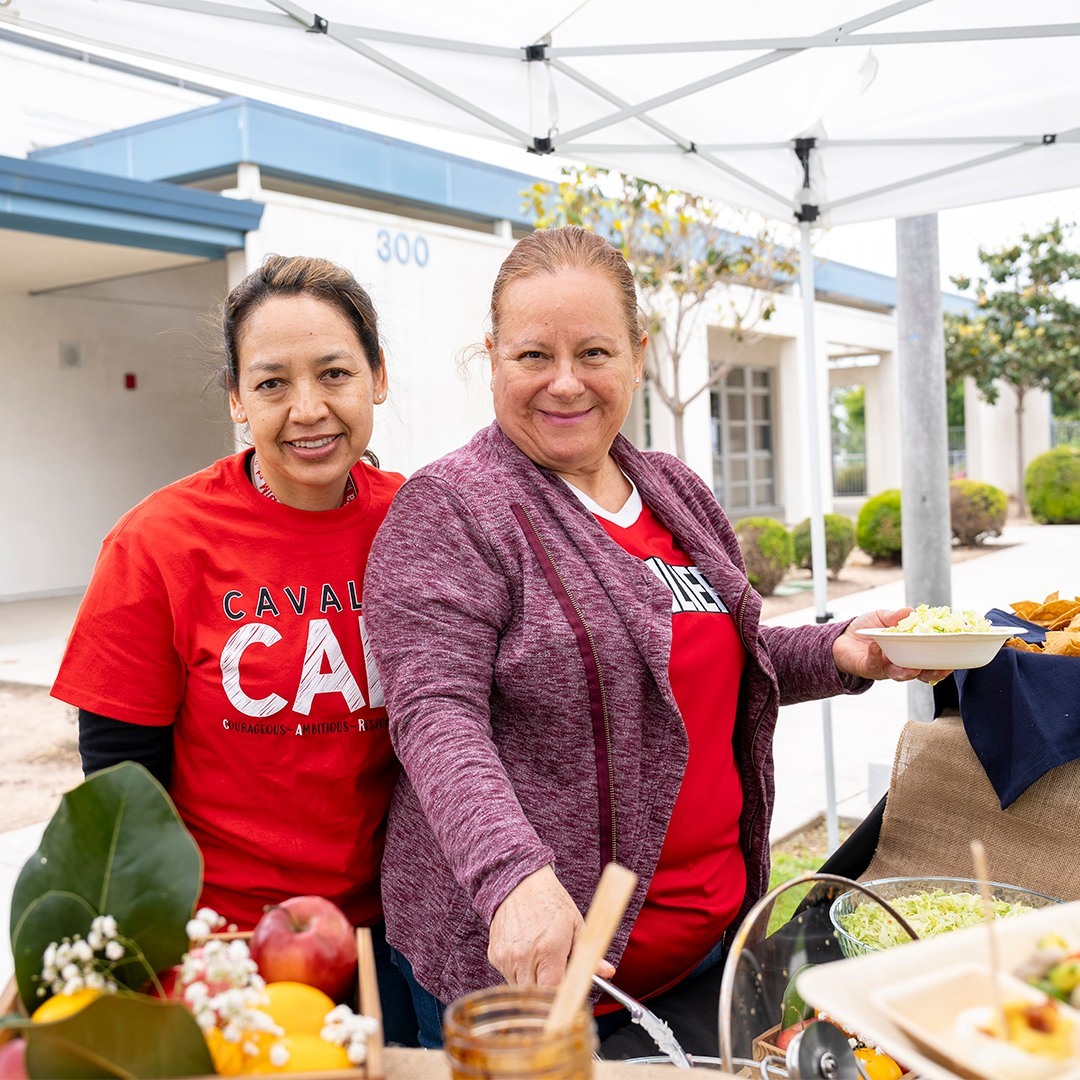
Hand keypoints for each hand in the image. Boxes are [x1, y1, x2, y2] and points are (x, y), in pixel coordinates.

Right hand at [488, 865, 615, 985]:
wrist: (518, 881)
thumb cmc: (549, 900)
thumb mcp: (576, 924)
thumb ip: (589, 953)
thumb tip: (607, 972)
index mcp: (548, 950)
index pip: (555, 993)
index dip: (564, 998)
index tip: (571, 997)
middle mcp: (524, 958)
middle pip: (537, 997)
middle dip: (549, 995)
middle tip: (559, 980)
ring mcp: (506, 958)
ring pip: (522, 990)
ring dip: (534, 985)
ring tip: (542, 962)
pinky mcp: (494, 957)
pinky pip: (508, 978)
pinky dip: (520, 974)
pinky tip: (527, 954)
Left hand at [833, 608, 952, 684]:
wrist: (841, 639)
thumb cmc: (867, 629)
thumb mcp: (882, 618)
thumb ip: (896, 617)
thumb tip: (910, 611)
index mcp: (908, 652)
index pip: (930, 661)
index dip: (943, 663)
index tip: (955, 661)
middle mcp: (899, 664)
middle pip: (920, 673)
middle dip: (932, 672)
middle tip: (942, 668)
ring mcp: (884, 668)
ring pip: (900, 674)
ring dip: (908, 670)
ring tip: (913, 665)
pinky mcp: (867, 668)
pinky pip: (874, 665)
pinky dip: (876, 655)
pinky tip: (877, 646)